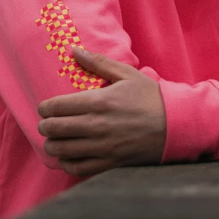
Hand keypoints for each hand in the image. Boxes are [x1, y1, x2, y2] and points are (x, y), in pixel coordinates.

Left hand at [37, 48, 166, 175]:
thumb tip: (74, 50)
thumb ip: (98, 62)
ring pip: (62, 150)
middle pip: (55, 129)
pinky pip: (77, 167)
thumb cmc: (150, 97)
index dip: (45, 107)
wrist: (174, 124)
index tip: (45, 107)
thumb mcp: (127, 74)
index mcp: (99, 102)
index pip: (57, 107)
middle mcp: (97, 126)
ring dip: (52, 144)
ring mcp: (102, 147)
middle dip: (45, 125)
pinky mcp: (108, 163)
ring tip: (54, 138)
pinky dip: (66, 161)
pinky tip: (67, 155)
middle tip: (46, 122)